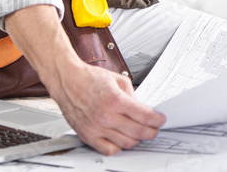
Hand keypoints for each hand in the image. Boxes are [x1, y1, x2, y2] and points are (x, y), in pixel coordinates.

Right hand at [4, 5, 165, 154]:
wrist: (67, 80)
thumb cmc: (89, 78)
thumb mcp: (118, 79)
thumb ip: (132, 95)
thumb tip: (142, 108)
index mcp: (115, 100)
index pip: (144, 116)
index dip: (156, 120)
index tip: (160, 120)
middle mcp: (105, 116)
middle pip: (137, 132)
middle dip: (150, 132)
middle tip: (154, 129)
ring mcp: (96, 128)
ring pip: (125, 143)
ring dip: (137, 140)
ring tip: (140, 134)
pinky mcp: (87, 135)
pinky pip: (108, 149)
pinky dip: (119, 147)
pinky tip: (122, 140)